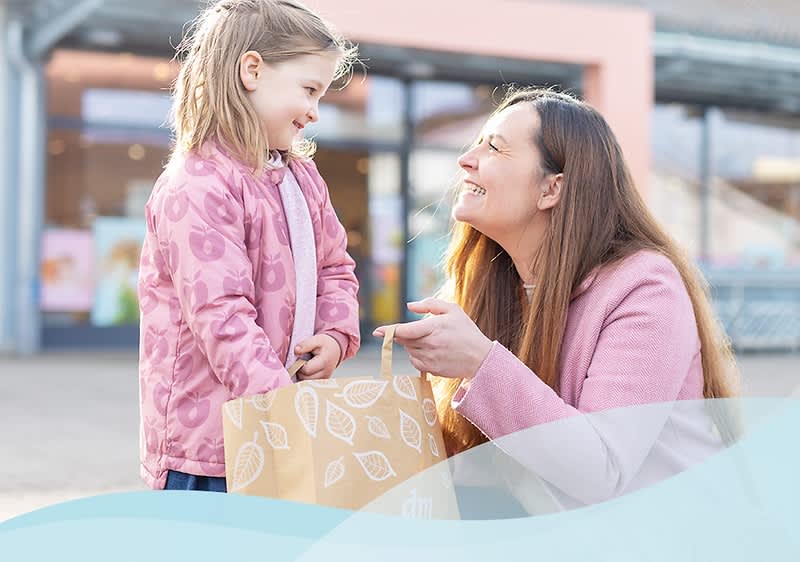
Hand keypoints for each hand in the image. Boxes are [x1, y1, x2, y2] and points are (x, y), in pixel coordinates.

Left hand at [294, 334, 340, 379]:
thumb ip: (306, 344)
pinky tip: (308, 370)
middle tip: (301, 362)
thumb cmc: (325, 345)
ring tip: (305, 365)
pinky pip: (310, 384)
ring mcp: (325, 379)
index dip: (299, 364)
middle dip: (300, 371)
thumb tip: (296, 351)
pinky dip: (306, 378)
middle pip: (306, 378)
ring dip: (302, 375)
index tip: (299, 358)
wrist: (335, 349)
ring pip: (307, 382)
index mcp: (324, 362)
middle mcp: (326, 373)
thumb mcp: (316, 339)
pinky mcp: (322, 382)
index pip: (306, 369)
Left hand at [373, 299, 492, 378]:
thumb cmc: (466, 331)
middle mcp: (430, 345)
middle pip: (404, 340)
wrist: (480, 358)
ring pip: (408, 350)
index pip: (404, 330)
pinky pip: (415, 361)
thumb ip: (430, 305)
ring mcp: (430, 359)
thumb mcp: (453, 310)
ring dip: (412, 344)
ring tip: (431, 341)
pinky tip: (432, 351)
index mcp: (434, 328)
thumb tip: (409, 305)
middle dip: (405, 334)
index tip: (376, 331)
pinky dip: (417, 355)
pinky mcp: (431, 370)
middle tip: (420, 331)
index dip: (389, 331)